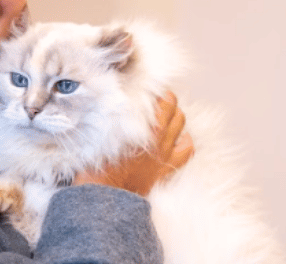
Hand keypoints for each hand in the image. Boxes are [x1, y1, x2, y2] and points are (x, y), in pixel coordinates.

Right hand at [73, 91, 193, 195]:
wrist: (105, 195)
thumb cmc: (98, 165)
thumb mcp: (98, 133)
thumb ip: (108, 114)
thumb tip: (108, 98)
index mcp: (142, 125)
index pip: (157, 98)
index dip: (153, 91)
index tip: (144, 88)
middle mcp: (157, 135)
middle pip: (172, 107)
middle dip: (166, 99)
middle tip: (155, 98)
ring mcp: (165, 151)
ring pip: (181, 123)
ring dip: (176, 116)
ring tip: (166, 114)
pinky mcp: (167, 166)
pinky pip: (187, 149)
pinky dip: (186, 140)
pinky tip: (177, 138)